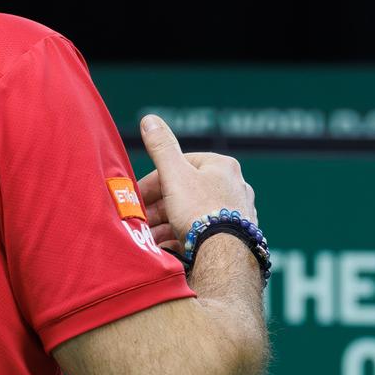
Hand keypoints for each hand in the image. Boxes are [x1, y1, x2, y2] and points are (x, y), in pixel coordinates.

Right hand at [135, 115, 256, 252]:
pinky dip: (185, 240)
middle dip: (159, 208)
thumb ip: (161, 147)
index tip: (137, 198)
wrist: (224, 255)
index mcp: (222, 166)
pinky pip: (205, 235)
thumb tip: (150, 119)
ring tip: (150, 239)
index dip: (154, 182)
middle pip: (187, 193)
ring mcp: (237, 213)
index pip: (181, 167)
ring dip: (168, 226)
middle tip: (141, 221)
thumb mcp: (174, 175)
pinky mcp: (236, 238)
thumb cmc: (200, 211)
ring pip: (195, 215)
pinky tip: (169, 250)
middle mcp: (234, 187)